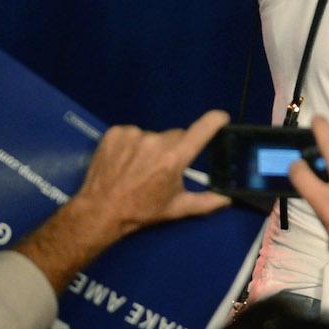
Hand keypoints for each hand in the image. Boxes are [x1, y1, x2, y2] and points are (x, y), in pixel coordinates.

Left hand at [72, 110, 231, 244]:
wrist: (100, 210)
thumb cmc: (142, 210)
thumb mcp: (177, 208)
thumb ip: (207, 202)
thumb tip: (229, 199)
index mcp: (173, 159)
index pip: (201, 130)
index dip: (215, 121)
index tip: (222, 118)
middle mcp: (155, 142)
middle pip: (176, 136)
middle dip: (175, 148)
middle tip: (162, 169)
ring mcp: (133, 135)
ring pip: (153, 135)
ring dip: (151, 147)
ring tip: (138, 167)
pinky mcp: (115, 132)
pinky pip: (132, 133)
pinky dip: (131, 144)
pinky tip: (124, 160)